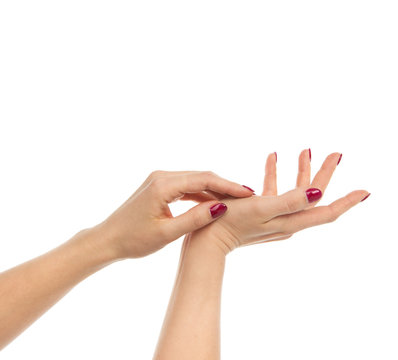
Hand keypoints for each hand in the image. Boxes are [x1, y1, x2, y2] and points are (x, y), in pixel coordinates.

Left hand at [91, 170, 253, 258]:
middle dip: (225, 186)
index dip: (228, 186)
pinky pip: (186, 187)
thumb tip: (222, 207)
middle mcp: (162, 176)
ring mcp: (160, 180)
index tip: (248, 194)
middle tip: (247, 197)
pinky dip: (201, 194)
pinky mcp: (160, 187)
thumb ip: (195, 219)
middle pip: (202, 176)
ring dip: (214, 190)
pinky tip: (214, 204)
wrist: (108, 239)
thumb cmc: (133, 240)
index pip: (204, 179)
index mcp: (162, 185)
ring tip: (236, 202)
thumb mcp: (166, 234)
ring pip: (195, 181)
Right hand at [193, 150, 369, 253]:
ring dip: (301, 171)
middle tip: (336, 154)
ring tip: (305, 150)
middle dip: (324, 174)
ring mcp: (274, 217)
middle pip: (313, 197)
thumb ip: (289, 200)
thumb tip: (319, 193)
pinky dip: (275, 174)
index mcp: (291, 222)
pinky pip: (273, 190)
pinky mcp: (260, 212)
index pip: (327, 212)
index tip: (365, 190)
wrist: (206, 240)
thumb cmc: (230, 223)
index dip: (347, 201)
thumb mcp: (261, 209)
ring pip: (294, 191)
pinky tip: (272, 158)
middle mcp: (287, 221)